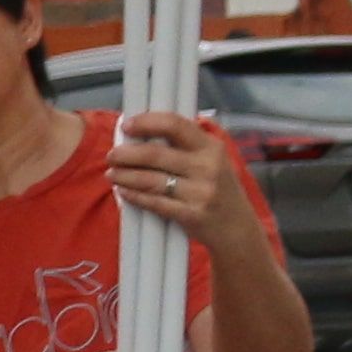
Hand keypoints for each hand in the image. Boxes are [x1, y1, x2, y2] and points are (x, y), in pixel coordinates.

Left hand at [107, 110, 239, 243]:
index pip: (174, 125)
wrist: (239, 229)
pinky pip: (154, 202)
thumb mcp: (214, 160)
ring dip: (125, 175)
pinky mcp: (192, 215)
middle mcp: (208, 167)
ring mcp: (200, 192)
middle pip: (155, 154)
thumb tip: (145, 130)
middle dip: (126, 154)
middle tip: (112, 156)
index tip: (126, 125)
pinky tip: (124, 191)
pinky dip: (134, 195)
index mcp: (211, 147)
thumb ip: (187, 145)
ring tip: (112, 173)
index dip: (146, 122)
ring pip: (150, 180)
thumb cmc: (219, 190)